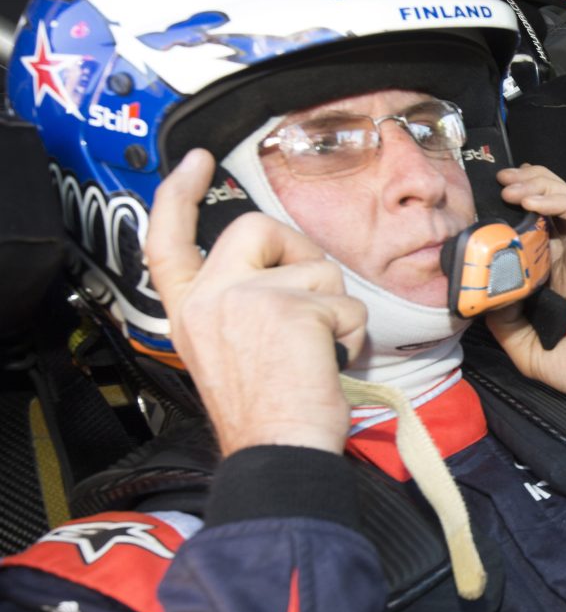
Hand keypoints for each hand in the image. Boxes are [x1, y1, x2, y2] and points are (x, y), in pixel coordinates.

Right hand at [145, 149, 365, 454]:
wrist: (277, 451)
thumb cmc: (268, 414)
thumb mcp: (233, 350)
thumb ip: (245, 305)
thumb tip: (290, 273)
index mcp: (189, 310)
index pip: (166, 239)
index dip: (178, 194)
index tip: (195, 160)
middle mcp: (208, 298)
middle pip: (259, 227)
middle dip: (300, 254)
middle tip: (311, 304)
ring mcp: (245, 298)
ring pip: (318, 268)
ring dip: (336, 309)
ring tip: (317, 354)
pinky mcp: (289, 308)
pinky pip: (347, 303)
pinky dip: (353, 335)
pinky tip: (329, 364)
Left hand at [486, 165, 565, 423]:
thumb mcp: (527, 349)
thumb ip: (505, 324)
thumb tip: (483, 299)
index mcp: (558, 275)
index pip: (536, 229)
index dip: (515, 211)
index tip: (488, 203)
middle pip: (552, 206)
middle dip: (526, 186)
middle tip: (500, 181)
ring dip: (539, 187)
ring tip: (511, 187)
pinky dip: (560, 201)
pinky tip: (534, 202)